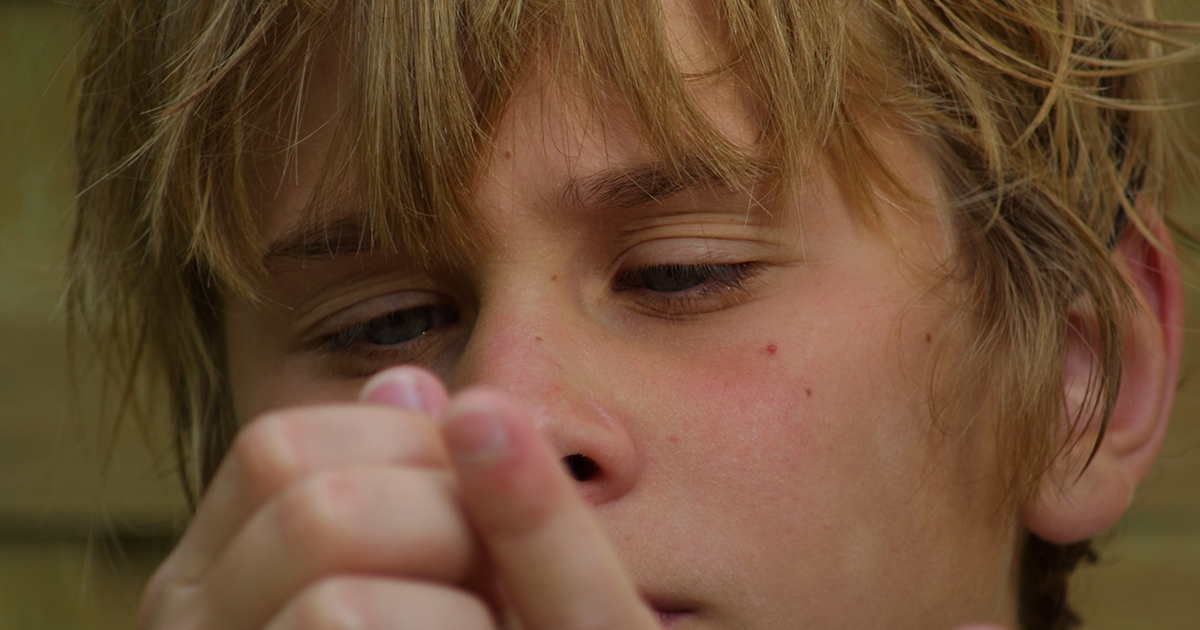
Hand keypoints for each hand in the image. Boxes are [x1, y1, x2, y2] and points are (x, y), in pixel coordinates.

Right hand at [139, 366, 658, 629]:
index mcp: (217, 569)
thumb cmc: (454, 627)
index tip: (480, 509)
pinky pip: (349, 629)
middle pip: (310, 505)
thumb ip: (420, 489)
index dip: (408, 452)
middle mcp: (190, 623)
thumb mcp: (439, 570)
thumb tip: (414, 379)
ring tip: (483, 625)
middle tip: (498, 590)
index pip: (283, 447)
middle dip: (444, 527)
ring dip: (457, 608)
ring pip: (333, 592)